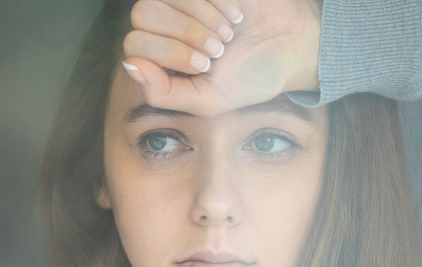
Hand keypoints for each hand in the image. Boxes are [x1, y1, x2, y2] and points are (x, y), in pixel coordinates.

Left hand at [122, 0, 321, 116]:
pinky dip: (217, 2)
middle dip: (183, 34)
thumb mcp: (207, 101)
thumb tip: (129, 66)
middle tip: (217, 49)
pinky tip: (237, 15)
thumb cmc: (249, 77)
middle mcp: (165, 25)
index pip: (134, 44)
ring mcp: (183, 0)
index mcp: (158, 56)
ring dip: (199, 17)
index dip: (168, 53)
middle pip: (142, 14)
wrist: (292, 47)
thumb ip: (163, 93)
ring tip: (228, 34)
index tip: (204, 65)